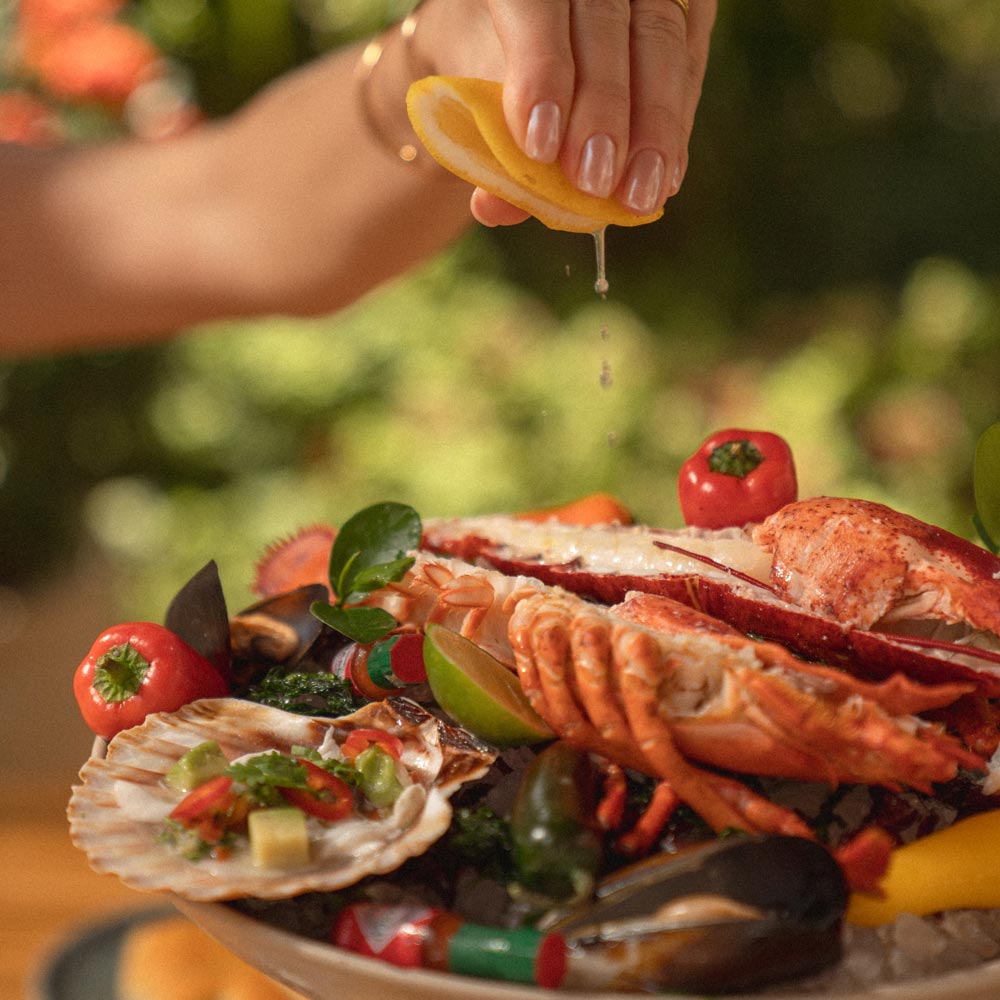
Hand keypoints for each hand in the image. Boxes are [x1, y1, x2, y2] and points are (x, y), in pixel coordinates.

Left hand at [471, 0, 716, 225]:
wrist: (512, 35)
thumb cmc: (482, 67)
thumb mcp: (471, 102)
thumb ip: (486, 150)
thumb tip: (497, 208)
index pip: (534, 5)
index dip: (541, 72)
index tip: (540, 148)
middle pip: (605, 21)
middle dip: (604, 110)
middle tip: (594, 182)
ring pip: (660, 37)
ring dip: (655, 125)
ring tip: (638, 194)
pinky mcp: (681, 0)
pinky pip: (690, 55)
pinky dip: (679, 121)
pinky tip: (667, 175)